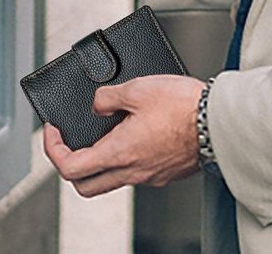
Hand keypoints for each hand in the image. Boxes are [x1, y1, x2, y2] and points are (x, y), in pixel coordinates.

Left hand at [43, 75, 206, 196]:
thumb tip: (97, 104)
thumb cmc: (184, 106)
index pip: (69, 166)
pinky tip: (135, 134)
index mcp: (119, 152)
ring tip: (104, 133)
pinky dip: (125, 158)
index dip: (53, 148)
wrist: (219, 121)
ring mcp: (149, 175)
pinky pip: (134, 173)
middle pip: (85, 185)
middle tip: (69, 142)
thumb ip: (108, 96)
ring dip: (98, 162)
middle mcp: (132, 171)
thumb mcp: (138, 87)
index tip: (52, 131)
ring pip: (110, 180)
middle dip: (70, 164)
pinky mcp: (165, 173)